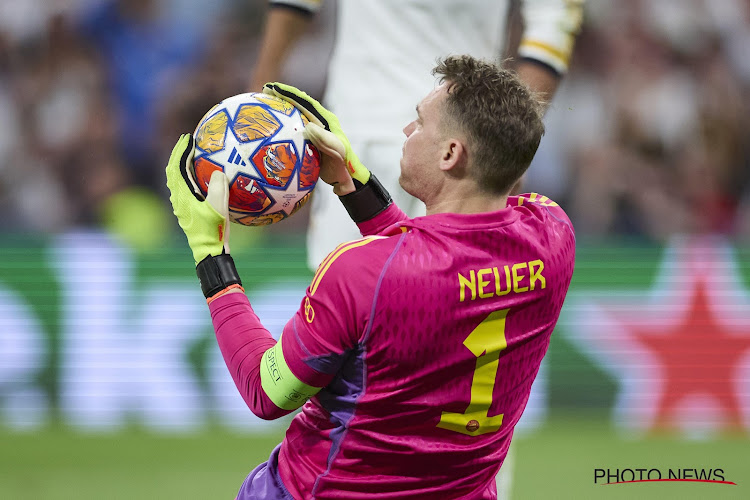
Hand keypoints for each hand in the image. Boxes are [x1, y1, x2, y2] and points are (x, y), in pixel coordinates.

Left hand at [165, 134, 229, 263]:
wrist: (209, 252)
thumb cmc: (213, 231)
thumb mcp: (218, 208)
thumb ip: (217, 188)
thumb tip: (217, 172)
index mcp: (182, 195)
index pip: (177, 167)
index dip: (182, 150)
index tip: (189, 138)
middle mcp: (178, 199)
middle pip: (173, 171)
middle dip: (179, 154)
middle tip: (187, 142)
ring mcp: (182, 206)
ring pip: (177, 180)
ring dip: (182, 165)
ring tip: (192, 155)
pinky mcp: (188, 211)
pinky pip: (185, 188)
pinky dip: (189, 177)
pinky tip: (202, 177)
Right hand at [262, 82, 368, 195]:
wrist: (347, 177)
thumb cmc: (343, 165)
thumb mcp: (337, 152)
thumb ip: (326, 139)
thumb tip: (308, 126)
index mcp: (326, 120)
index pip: (306, 102)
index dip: (290, 94)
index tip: (274, 88)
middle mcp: (319, 121)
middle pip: (299, 104)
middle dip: (283, 95)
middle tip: (266, 90)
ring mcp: (314, 130)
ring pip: (296, 114)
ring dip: (282, 107)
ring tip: (266, 102)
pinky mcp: (310, 140)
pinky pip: (294, 128)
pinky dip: (283, 124)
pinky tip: (271, 128)